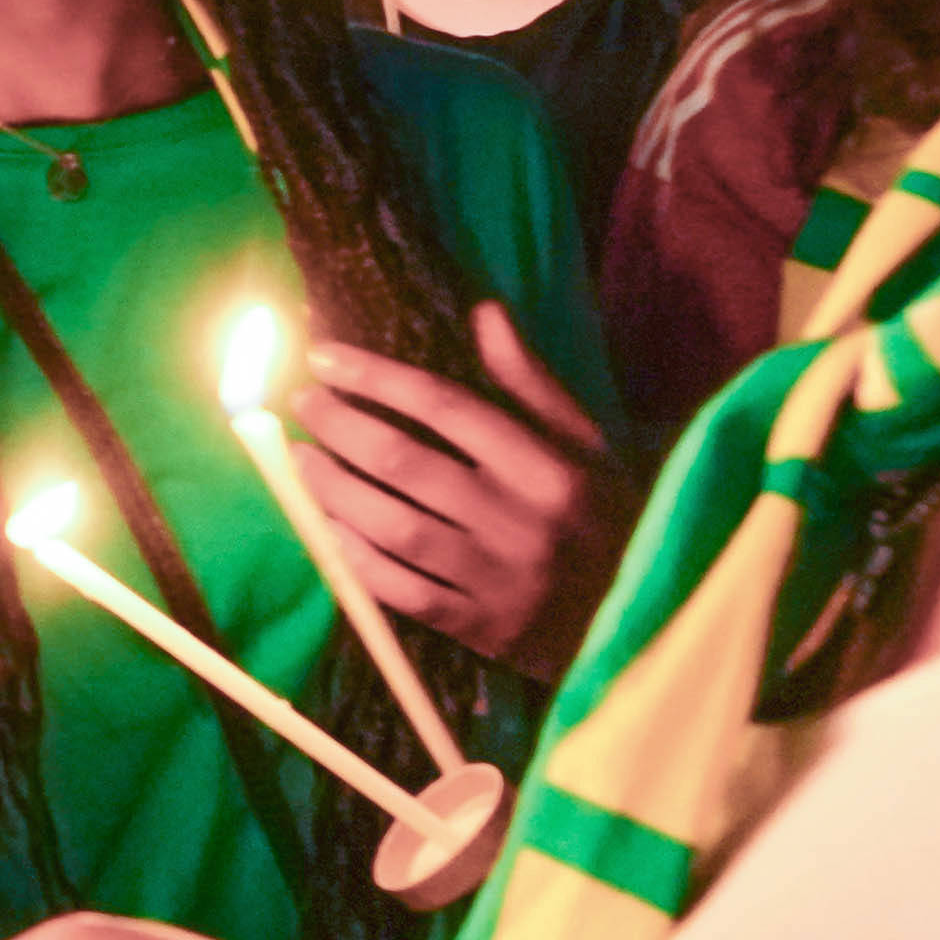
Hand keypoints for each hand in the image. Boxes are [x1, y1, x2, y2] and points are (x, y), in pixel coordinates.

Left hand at [290, 301, 612, 664]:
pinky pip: (398, 590)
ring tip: (299, 457)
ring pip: (390, 527)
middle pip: (403, 462)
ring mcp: (494, 580)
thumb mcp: (587, 444)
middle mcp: (518, 522)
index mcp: (547, 468)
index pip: (444, 406)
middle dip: (338, 425)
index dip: (375, 376)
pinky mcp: (476, 628)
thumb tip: (483, 310)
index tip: (323, 356)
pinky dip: (352, 558)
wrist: (641, 618)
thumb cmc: (607, 516)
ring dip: (331, 488)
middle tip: (303, 401)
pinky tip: (324, 528)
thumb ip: (531, 382)